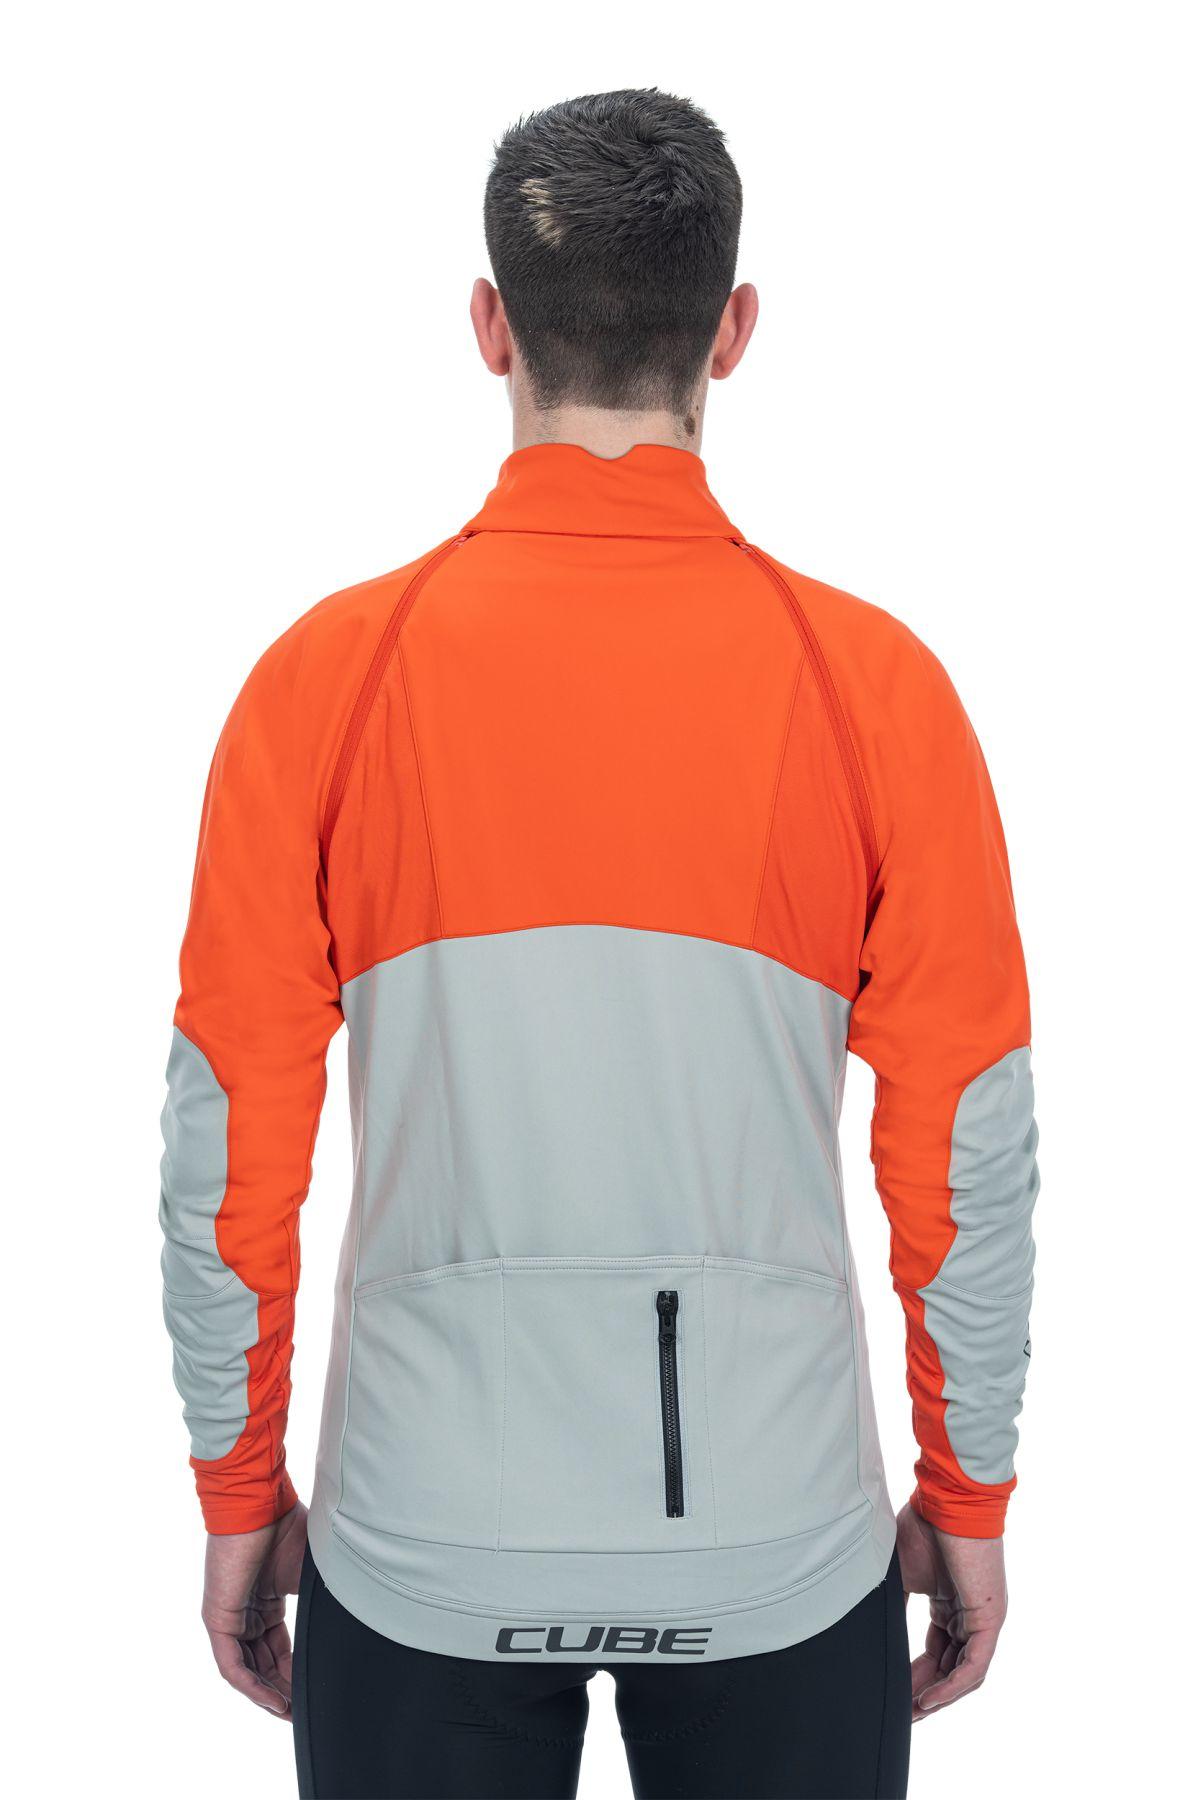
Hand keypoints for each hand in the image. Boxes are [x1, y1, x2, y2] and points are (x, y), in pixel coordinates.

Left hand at [202, 1499, 307, 1718]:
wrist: (262, 1504)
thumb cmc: (290, 1529)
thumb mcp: (311, 1576)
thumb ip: (320, 1604)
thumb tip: (352, 1626)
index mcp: (266, 1601)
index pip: (280, 1650)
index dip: (297, 1674)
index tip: (317, 1693)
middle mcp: (245, 1613)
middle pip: (264, 1665)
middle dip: (284, 1690)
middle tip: (305, 1713)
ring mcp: (229, 1617)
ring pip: (248, 1670)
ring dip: (269, 1695)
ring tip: (293, 1714)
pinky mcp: (217, 1619)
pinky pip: (233, 1665)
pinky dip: (253, 1685)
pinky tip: (275, 1701)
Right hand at [895, 1500, 1006, 1722]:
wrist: (946, 1500)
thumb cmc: (922, 1526)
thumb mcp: (899, 1573)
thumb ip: (890, 1603)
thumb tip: (866, 1628)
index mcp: (950, 1605)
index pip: (935, 1654)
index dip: (914, 1678)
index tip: (894, 1696)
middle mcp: (970, 1616)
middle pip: (949, 1669)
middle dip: (924, 1695)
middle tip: (900, 1716)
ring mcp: (983, 1619)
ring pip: (963, 1673)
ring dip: (938, 1696)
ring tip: (912, 1714)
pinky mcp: (990, 1618)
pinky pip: (974, 1665)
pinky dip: (953, 1686)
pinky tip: (930, 1700)